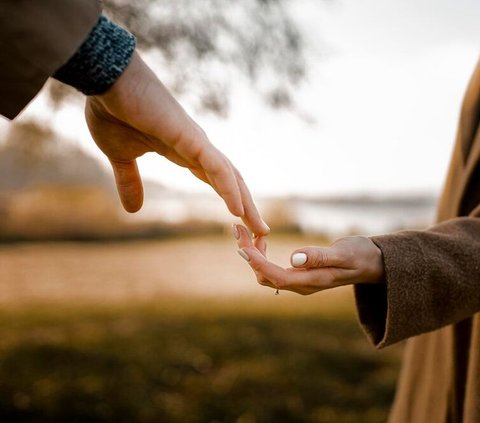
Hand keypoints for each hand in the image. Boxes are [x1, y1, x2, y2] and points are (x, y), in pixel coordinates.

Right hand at [85, 51, 269, 235]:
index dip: (230, 198)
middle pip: (230, 180)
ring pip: (229, 176)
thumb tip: (133, 210)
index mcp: (184, 152)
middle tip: (261, 230)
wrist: (105, 78)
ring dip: (246, 203)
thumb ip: (130, 181)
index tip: (241, 221)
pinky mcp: (189, 136)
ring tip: (259, 227)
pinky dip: (228, 188)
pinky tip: (238, 209)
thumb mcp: (121, 157)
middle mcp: (196, 147)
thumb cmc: (113, 110)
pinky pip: (215, 167)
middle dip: (247, 205)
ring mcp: (195, 141)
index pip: (215, 179)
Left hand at [234, 224, 383, 294]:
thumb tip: (293, 258)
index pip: (277, 276)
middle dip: (249, 255)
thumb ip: (320, 256)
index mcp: (312, 281)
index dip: (258, 263)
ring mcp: (300, 281)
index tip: (242, 247)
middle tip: (238, 229)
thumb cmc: (361, 256)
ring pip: (267, 273)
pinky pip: (273, 268)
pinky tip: (260, 239)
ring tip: (246, 232)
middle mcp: (302, 285)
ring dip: (253, 254)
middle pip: (265, 276)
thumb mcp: (344, 253)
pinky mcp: (299, 274)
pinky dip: (262, 254)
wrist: (372, 263)